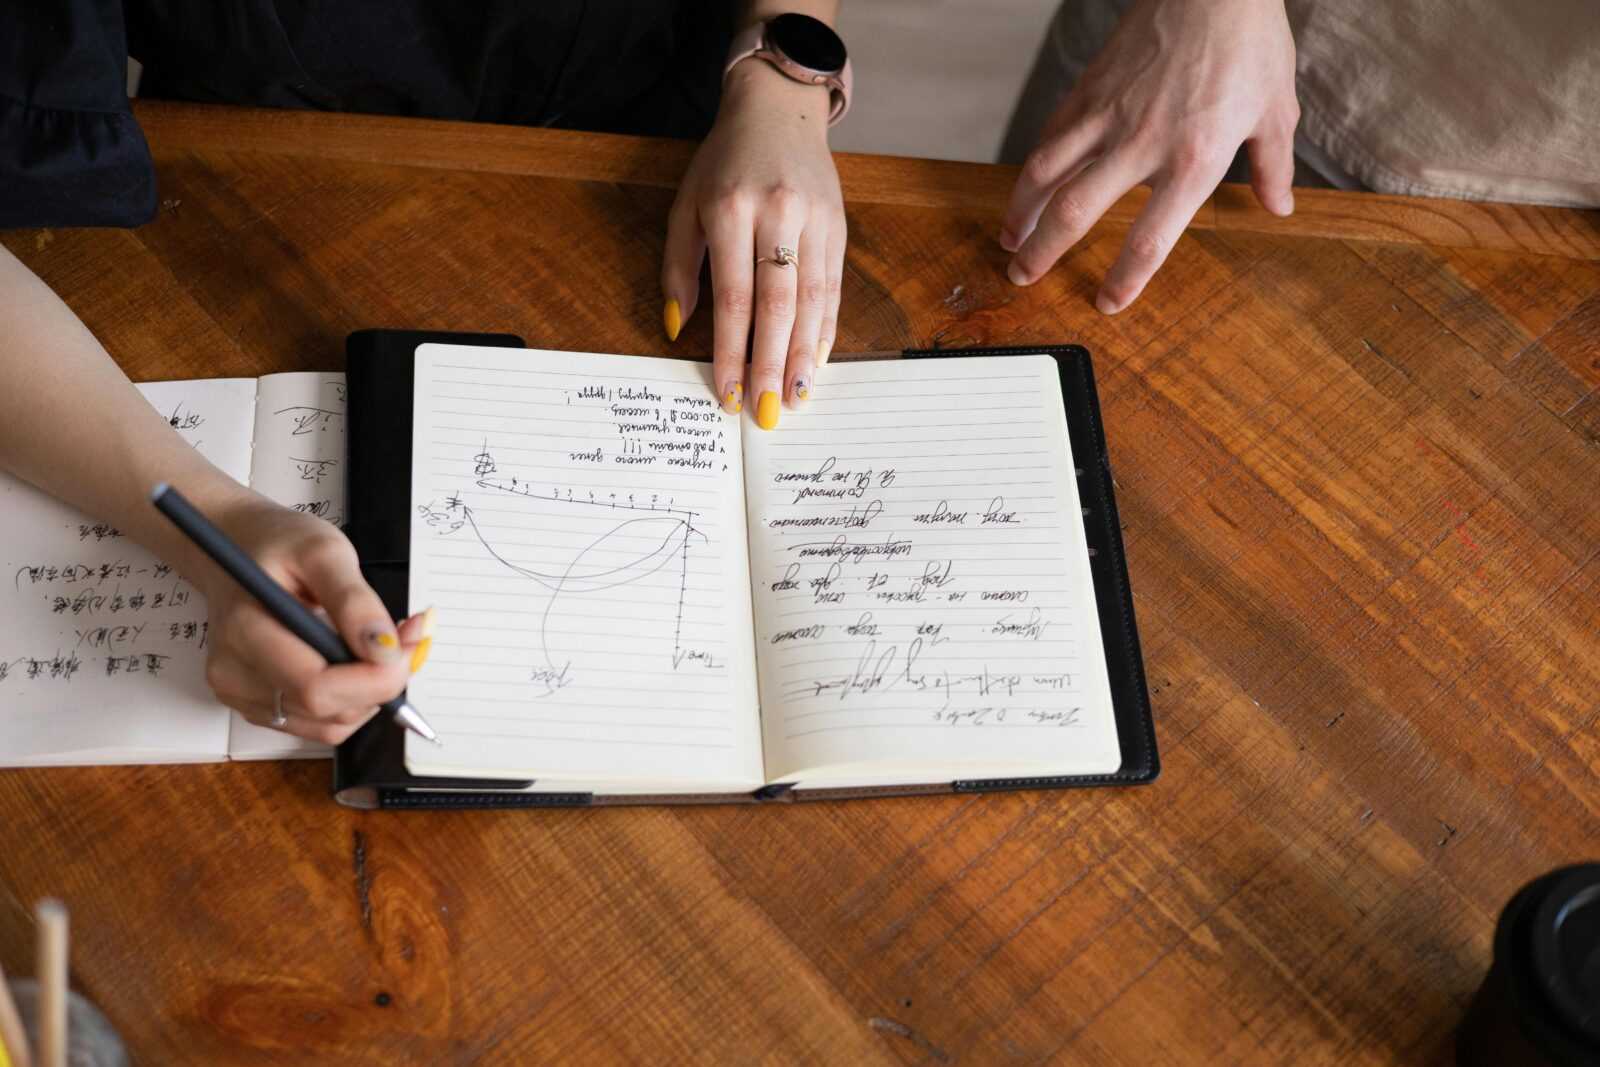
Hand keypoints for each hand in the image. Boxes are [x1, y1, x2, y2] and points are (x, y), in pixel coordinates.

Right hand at [195, 495, 430, 743]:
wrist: (238, 550)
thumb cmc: (277, 546)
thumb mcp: (324, 551)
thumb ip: (354, 601)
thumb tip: (383, 649)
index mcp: (244, 631)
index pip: (315, 688)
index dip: (373, 679)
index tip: (405, 645)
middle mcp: (234, 674)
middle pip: (326, 711)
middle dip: (379, 682)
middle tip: (404, 639)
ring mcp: (242, 695)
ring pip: (330, 726)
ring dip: (370, 693)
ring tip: (378, 645)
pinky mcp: (259, 707)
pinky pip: (321, 724)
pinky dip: (352, 699)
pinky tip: (356, 661)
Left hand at [662, 58, 845, 429]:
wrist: (778, 110)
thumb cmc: (724, 163)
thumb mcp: (686, 205)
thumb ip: (678, 268)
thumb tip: (675, 328)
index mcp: (730, 209)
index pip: (733, 296)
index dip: (732, 351)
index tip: (729, 392)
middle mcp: (777, 215)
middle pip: (778, 305)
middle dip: (771, 364)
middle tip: (766, 412)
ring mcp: (815, 220)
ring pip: (813, 300)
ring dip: (804, 356)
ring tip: (795, 398)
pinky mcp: (839, 225)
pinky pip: (833, 287)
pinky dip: (826, 329)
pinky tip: (817, 361)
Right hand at [1002, 0, 1297, 311]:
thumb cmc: (1248, 40)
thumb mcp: (1276, 109)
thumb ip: (1272, 165)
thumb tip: (1278, 204)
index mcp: (1194, 160)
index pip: (1150, 240)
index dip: (1124, 279)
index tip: (1107, 301)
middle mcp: (1142, 144)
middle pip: (1074, 213)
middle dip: (1042, 253)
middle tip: (1023, 277)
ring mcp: (1108, 115)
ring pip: (1046, 173)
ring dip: (1021, 211)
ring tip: (1010, 238)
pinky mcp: (1090, 88)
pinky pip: (1052, 134)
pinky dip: (1034, 165)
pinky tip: (1027, 183)